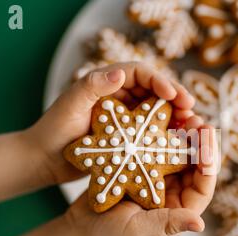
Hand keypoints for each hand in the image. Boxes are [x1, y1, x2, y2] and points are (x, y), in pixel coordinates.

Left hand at [24, 62, 195, 184]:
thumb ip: (92, 86)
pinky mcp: (127, 136)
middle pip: (154, 91)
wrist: (44, 160)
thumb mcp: (70, 106)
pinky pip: (151, 132)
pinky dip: (166, 135)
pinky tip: (179, 144)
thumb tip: (120, 74)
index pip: (140, 73)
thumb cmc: (52, 131)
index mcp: (106, 83)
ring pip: (156, 111)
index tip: (174, 94)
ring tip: (192, 127)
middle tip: (191, 110)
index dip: (160, 80)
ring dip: (175, 117)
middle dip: (175, 98)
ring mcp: (124, 117)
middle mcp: (119, 97)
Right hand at [65, 120, 217, 235]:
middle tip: (197, 120)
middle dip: (198, 143)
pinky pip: (156, 148)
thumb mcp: (139, 231)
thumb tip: (200, 225)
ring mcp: (157, 179)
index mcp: (178, 210)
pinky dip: (160, 134)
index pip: (203, 187)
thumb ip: (167, 224)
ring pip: (177, 154)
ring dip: (182, 135)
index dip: (209, 164)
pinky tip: (160, 118)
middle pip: (193, 166)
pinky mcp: (142, 167)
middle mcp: (172, 193)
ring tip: (182, 115)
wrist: (81, 229)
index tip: (208, 142)